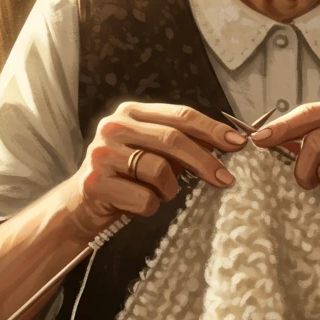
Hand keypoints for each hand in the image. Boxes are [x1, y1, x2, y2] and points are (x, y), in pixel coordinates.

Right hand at [65, 101, 245, 243]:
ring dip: (170, 189)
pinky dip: (150, 207)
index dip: (212, 129)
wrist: (81, 205)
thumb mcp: (152, 153)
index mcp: (130, 112)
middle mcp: (113, 126)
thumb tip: (227, 144)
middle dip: (205, 161)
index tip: (238, 144)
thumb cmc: (125, 177)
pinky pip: (144, 198)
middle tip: (226, 179)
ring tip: (160, 194)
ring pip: (159, 170)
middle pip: (173, 139)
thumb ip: (181, 144)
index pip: (180, 115)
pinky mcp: (95, 182)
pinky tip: (138, 205)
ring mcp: (102, 153)